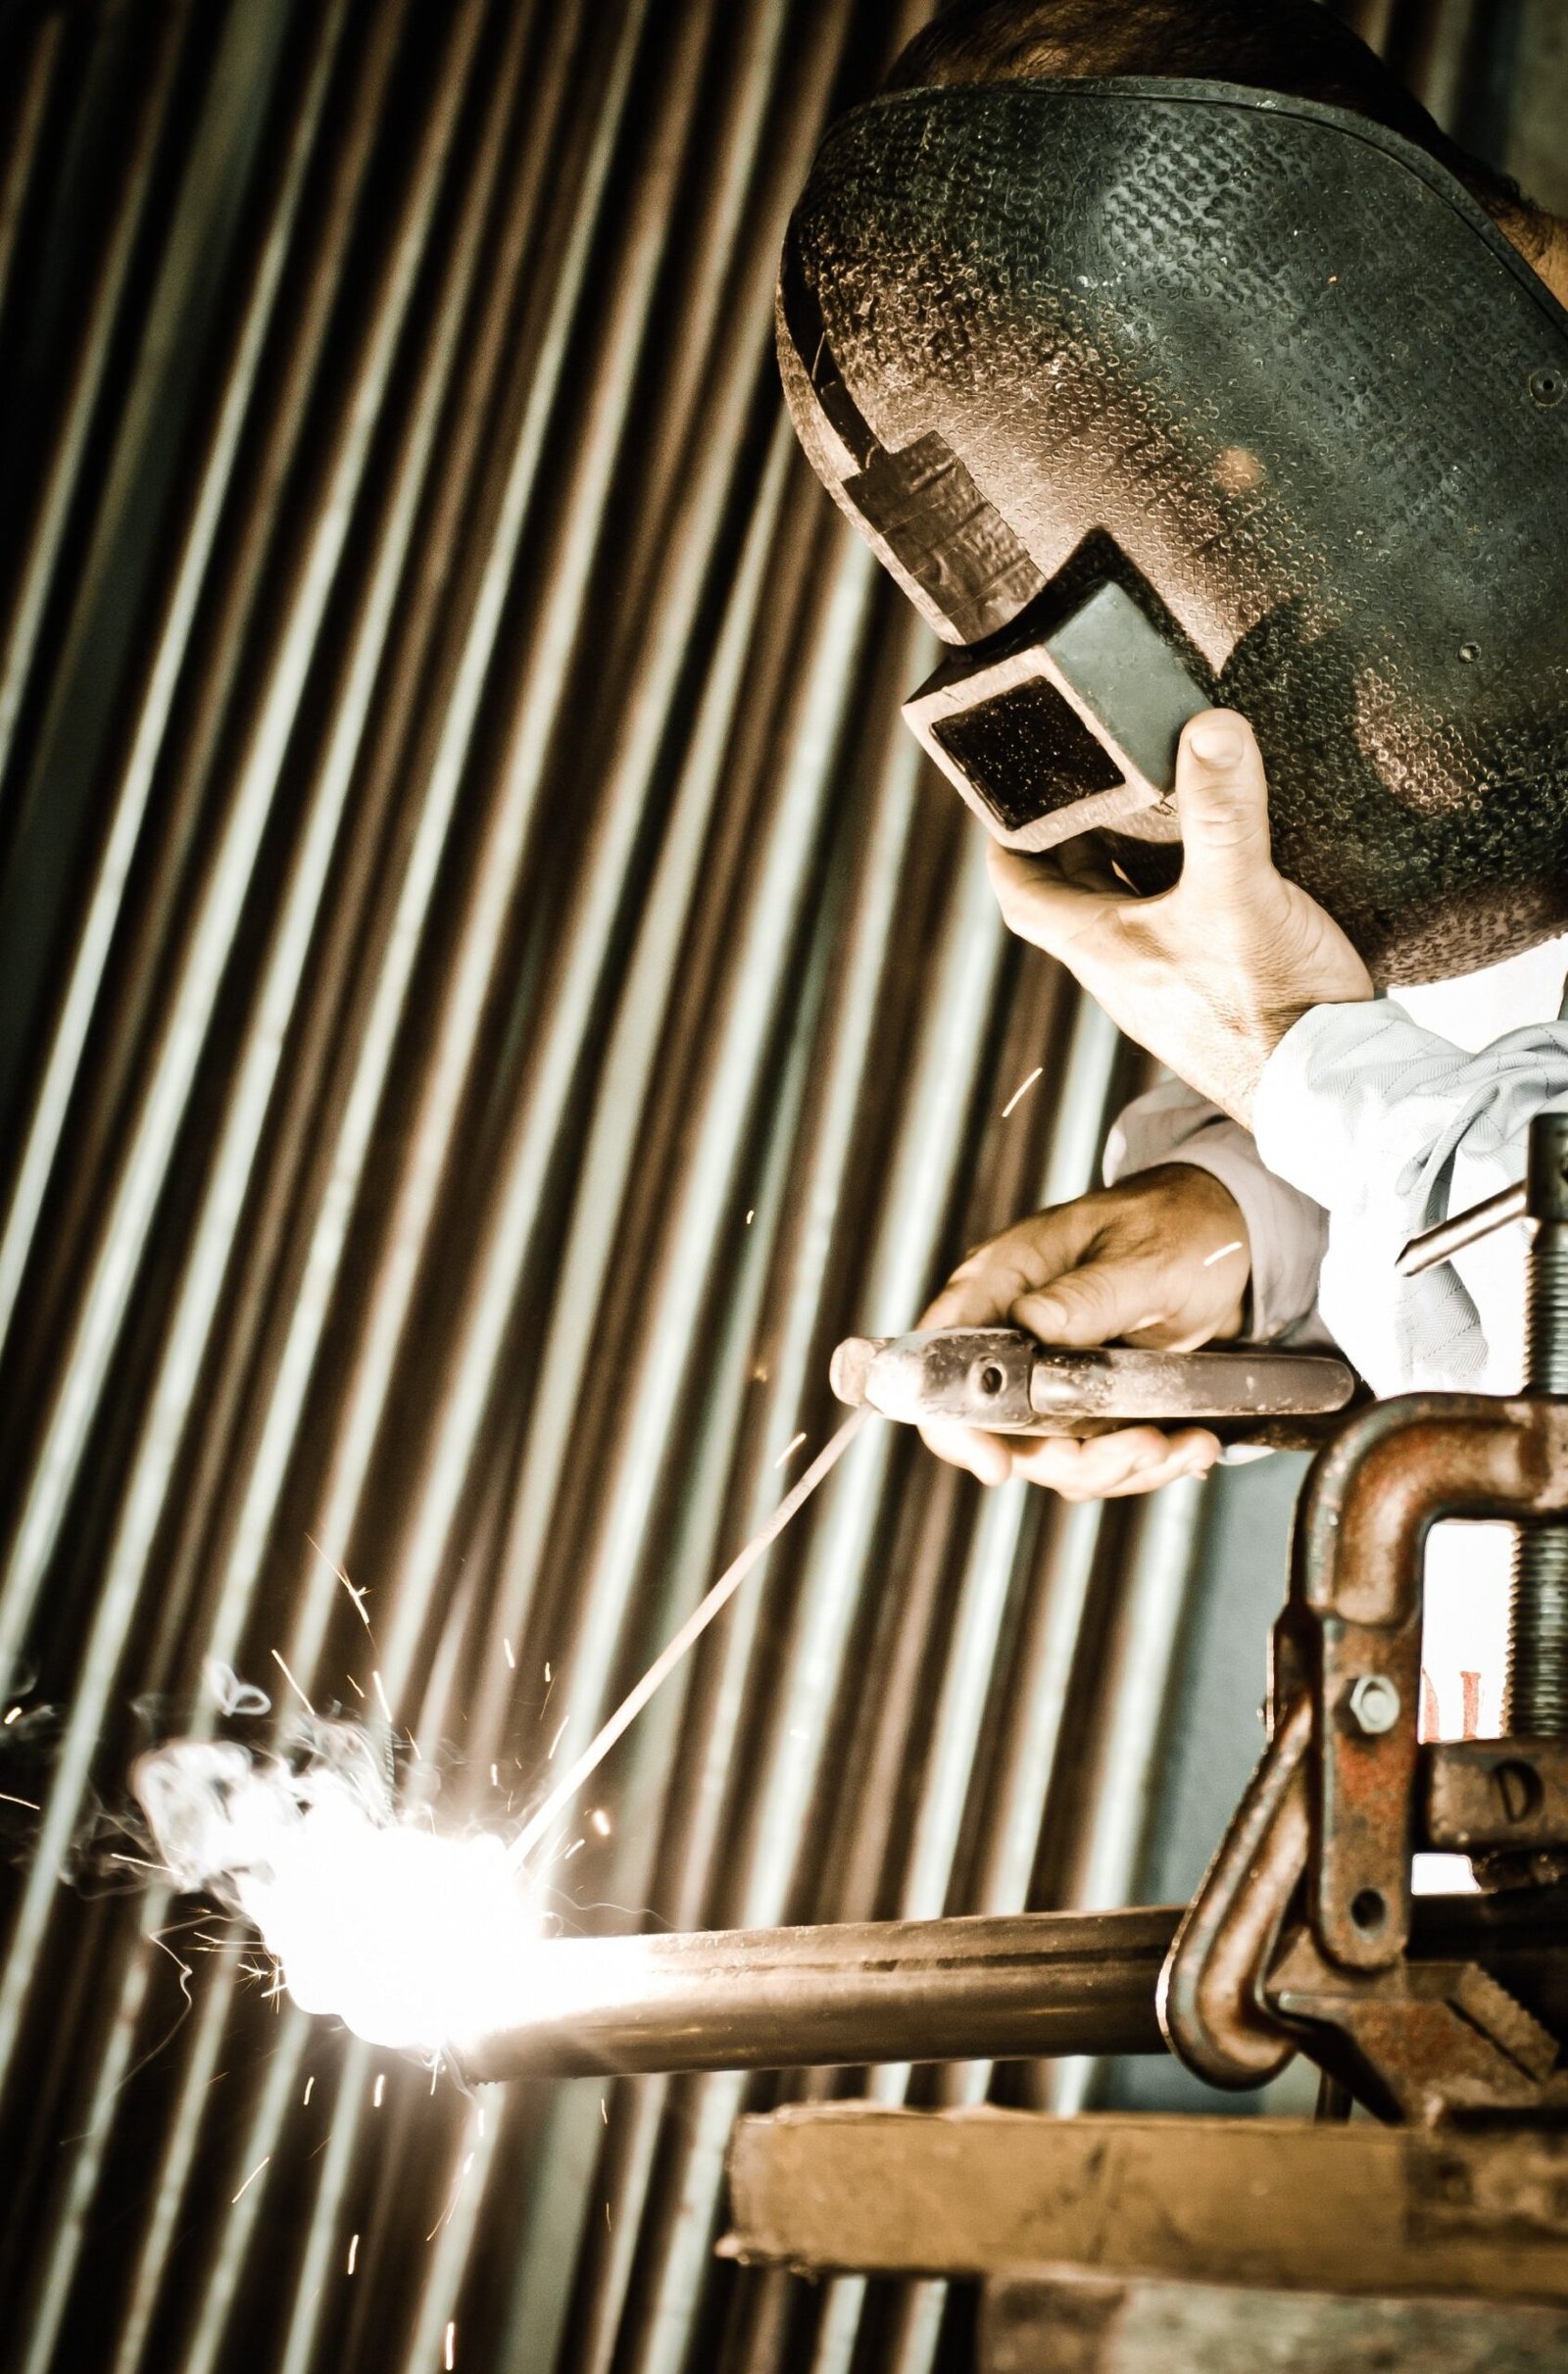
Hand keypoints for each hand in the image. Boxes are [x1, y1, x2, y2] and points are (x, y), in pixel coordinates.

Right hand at [917, 1167, 1249, 1498]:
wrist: (1232, 1235)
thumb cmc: (1180, 1224)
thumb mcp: (1142, 1257)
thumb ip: (1086, 1295)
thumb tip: (1029, 1321)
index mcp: (1002, 1282)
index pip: (941, 1362)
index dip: (955, 1424)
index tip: (997, 1465)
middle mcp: (1015, 1333)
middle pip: (1003, 1431)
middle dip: (1073, 1458)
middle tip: (1143, 1449)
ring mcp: (1052, 1373)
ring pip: (1055, 1454)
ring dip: (1120, 1466)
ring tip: (1183, 1445)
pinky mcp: (1091, 1399)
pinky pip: (1098, 1453)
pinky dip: (1145, 1463)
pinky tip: (1190, 1444)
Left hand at [987, 711, 1373, 1125]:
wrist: (1332, 1092)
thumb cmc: (1272, 1008)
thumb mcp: (1243, 890)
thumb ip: (1224, 809)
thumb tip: (1208, 727)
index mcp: (1102, 947)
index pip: (1022, 892)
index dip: (1007, 843)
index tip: (1008, 797)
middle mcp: (1124, 972)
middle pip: (1074, 897)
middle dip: (1076, 838)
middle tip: (1091, 781)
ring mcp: (1167, 989)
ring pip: (1128, 914)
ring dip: (1131, 863)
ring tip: (1153, 804)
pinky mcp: (1215, 996)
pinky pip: (1178, 932)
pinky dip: (1182, 890)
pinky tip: (1221, 865)